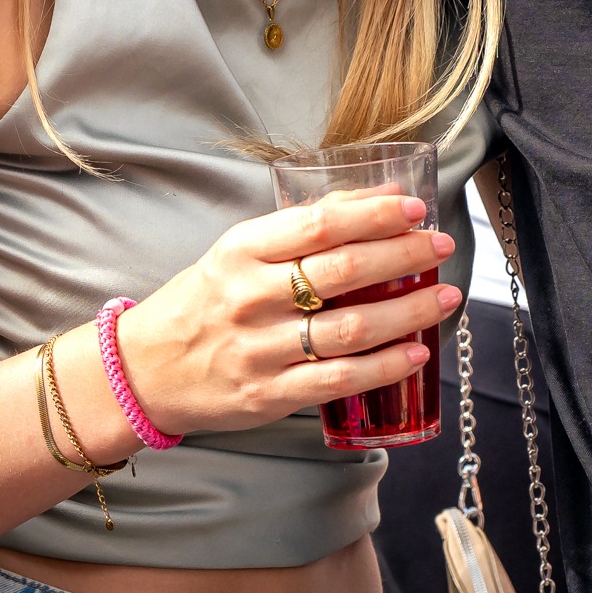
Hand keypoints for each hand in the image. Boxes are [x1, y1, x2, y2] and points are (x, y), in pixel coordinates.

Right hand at [112, 191, 456, 439]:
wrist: (145, 370)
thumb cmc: (204, 302)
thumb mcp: (238, 252)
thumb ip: (302, 228)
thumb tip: (380, 197)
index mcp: (242, 250)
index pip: (318, 225)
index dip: (373, 214)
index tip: (414, 208)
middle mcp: (250, 297)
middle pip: (342, 271)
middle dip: (403, 255)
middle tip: (441, 246)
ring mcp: (260, 349)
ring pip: (350, 328)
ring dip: (408, 312)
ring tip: (446, 297)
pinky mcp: (269, 395)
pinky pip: (340, 380)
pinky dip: (385, 367)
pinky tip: (417, 353)